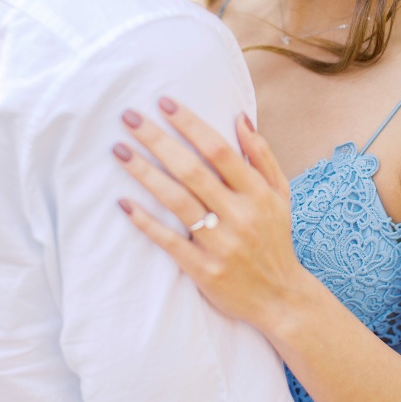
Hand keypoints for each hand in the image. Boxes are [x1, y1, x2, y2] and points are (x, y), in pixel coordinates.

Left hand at [112, 99, 306, 330]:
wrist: (280, 299)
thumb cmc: (276, 239)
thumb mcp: (280, 194)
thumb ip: (261, 155)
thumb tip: (240, 117)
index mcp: (257, 193)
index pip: (219, 150)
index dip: (190, 124)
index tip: (164, 103)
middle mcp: (239, 215)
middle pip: (192, 170)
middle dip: (158, 140)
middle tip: (129, 118)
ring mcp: (221, 244)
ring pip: (177, 201)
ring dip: (145, 173)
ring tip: (120, 151)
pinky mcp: (204, 270)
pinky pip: (169, 241)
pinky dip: (146, 222)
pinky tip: (123, 203)